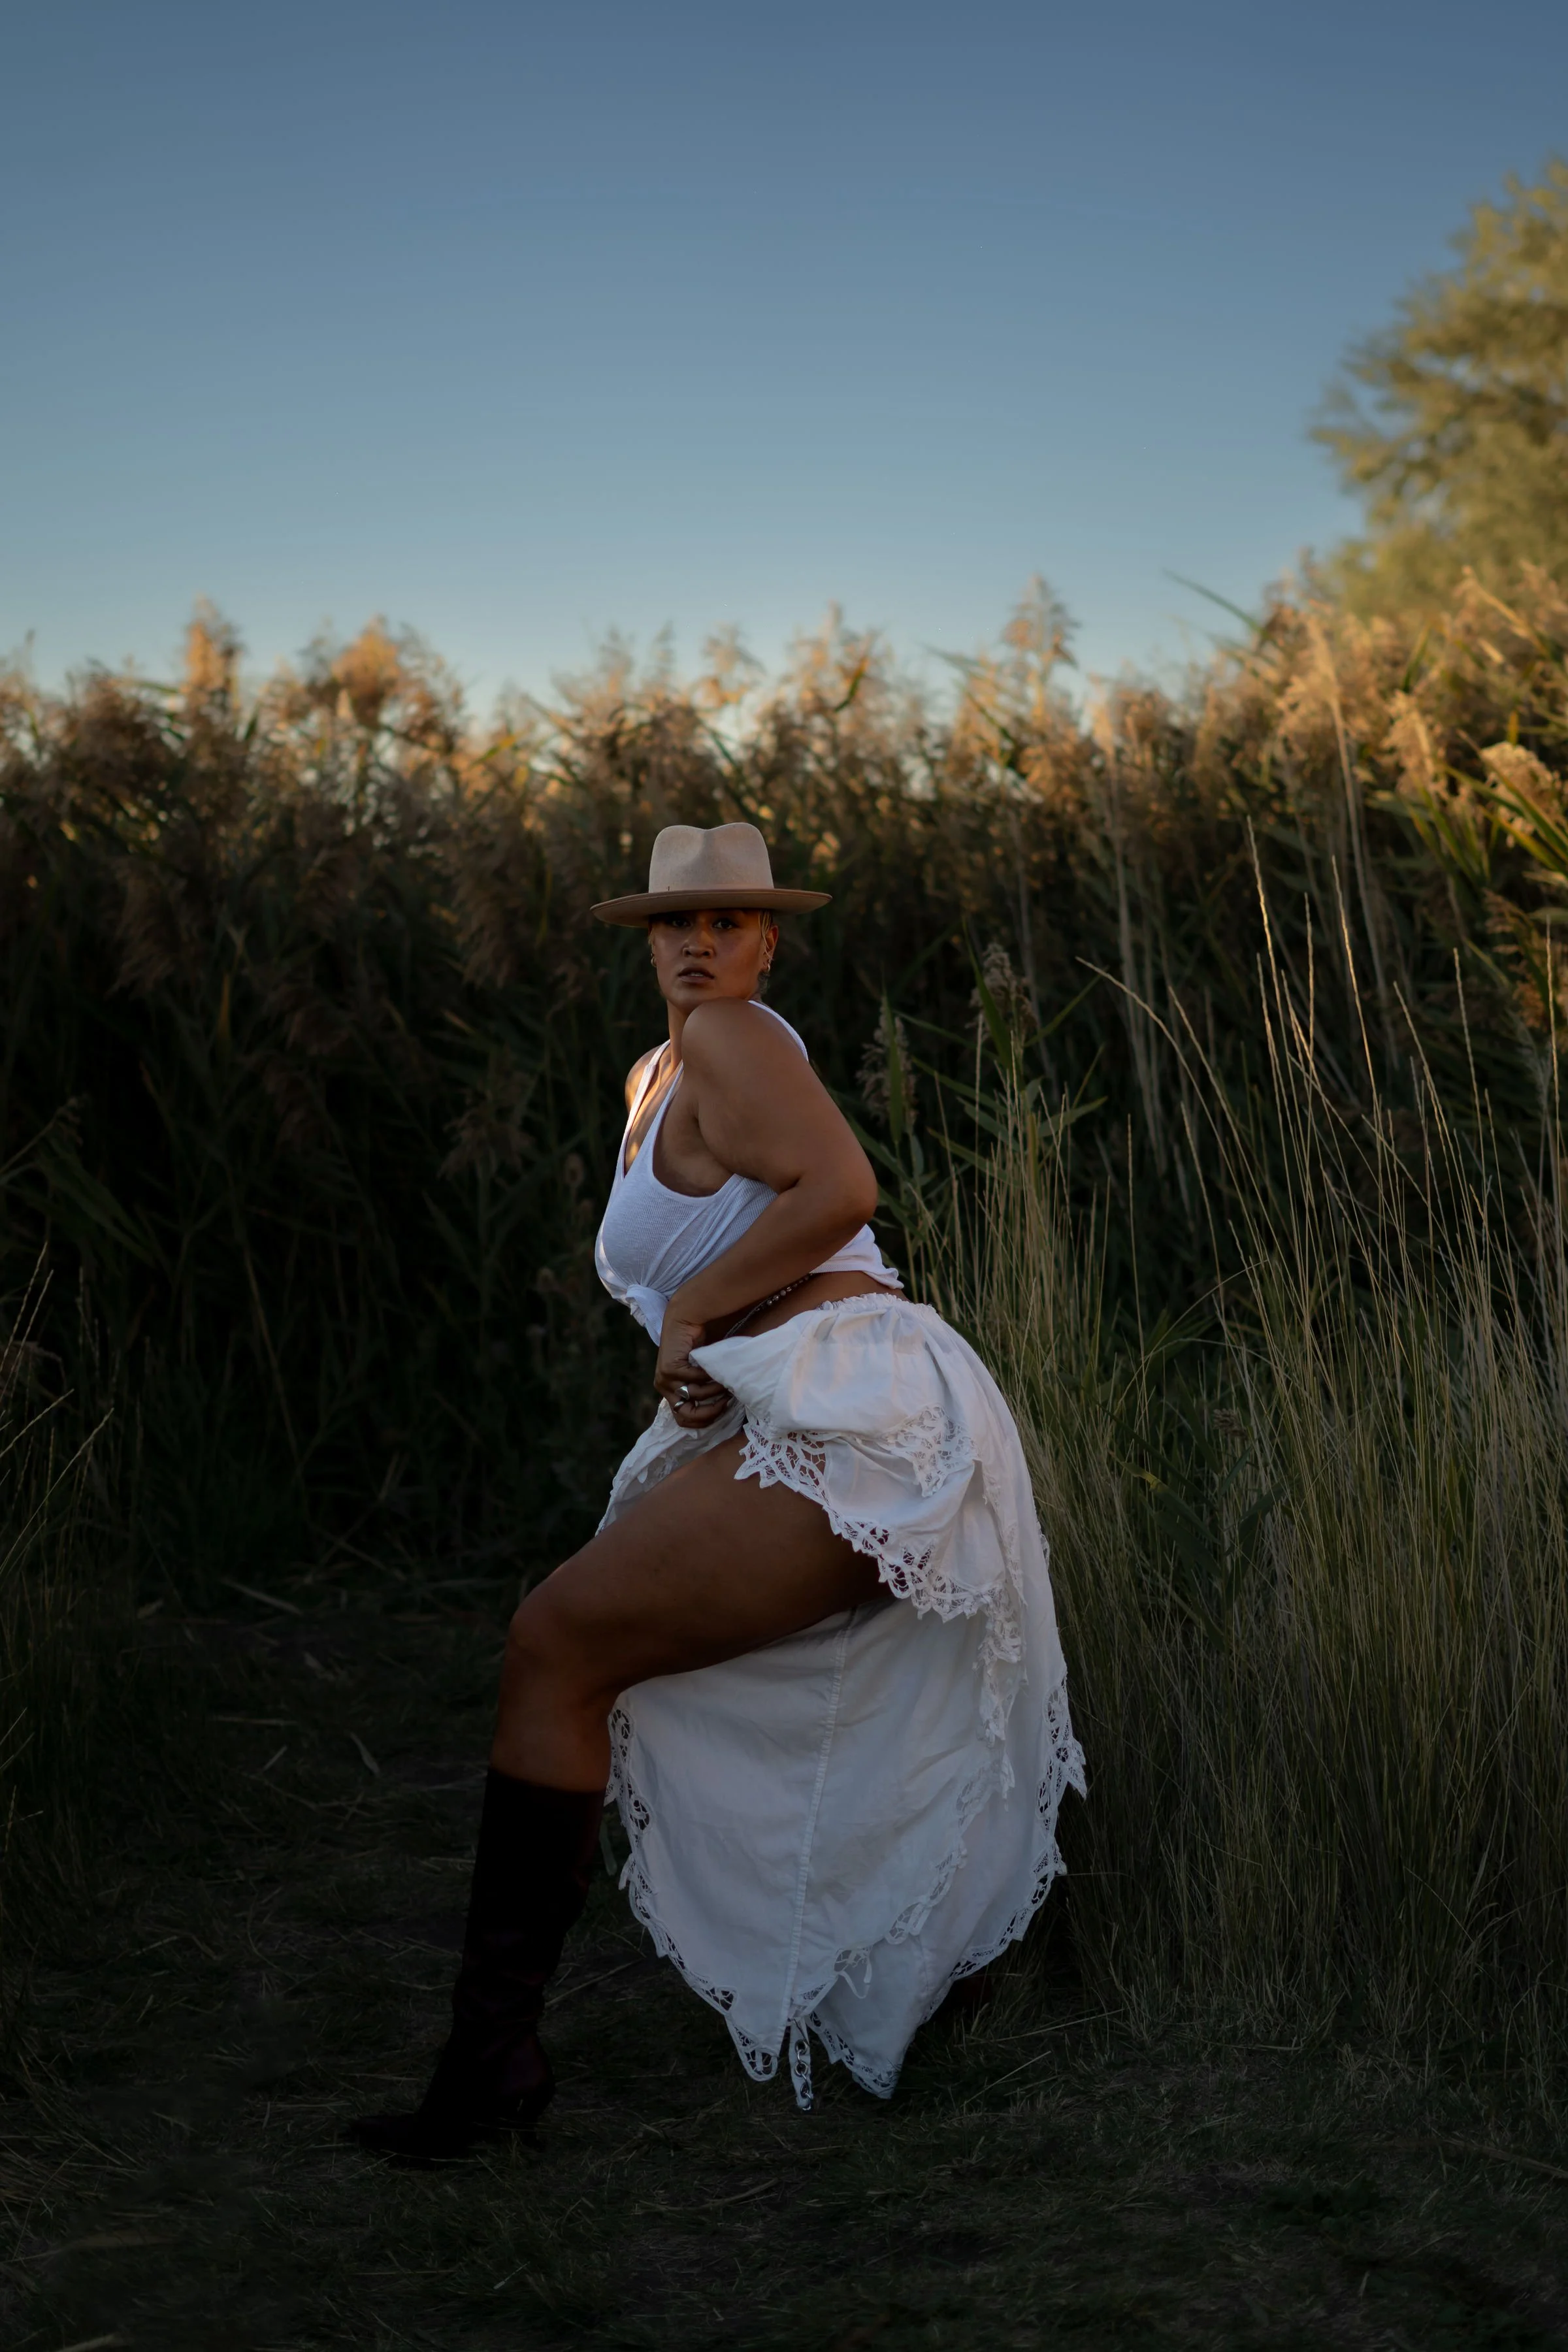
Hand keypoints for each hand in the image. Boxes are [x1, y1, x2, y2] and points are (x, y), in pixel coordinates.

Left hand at [655, 1314, 731, 1429]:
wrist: (683, 1319)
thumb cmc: (696, 1345)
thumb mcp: (699, 1373)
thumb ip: (704, 1390)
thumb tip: (721, 1410)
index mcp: (670, 1392)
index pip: (684, 1420)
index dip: (705, 1420)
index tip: (723, 1409)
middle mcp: (664, 1388)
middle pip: (686, 1416)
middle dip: (710, 1412)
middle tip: (726, 1401)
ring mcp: (664, 1379)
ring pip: (695, 1395)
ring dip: (715, 1389)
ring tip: (726, 1380)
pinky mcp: (669, 1369)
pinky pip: (695, 1379)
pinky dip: (709, 1375)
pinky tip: (716, 1367)